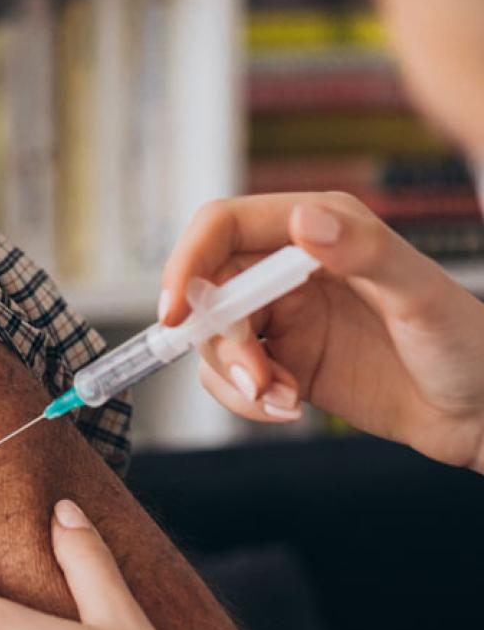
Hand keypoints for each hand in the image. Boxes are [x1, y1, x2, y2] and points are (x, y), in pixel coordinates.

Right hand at [163, 192, 483, 472]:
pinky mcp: (282, 361)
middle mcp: (288, 267)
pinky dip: (246, 398)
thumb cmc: (470, 345)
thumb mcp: (421, 293)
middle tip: (256, 379)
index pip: (223, 227)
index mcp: (315, 228)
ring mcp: (282, 316)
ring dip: (233, 375)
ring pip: (213, 337)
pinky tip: (289, 409)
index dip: (187, 261)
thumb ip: (363, 250)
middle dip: (218, 339)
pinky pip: (231, 376)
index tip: (175, 311)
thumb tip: (301, 219)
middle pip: (208, 289)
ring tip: (282, 401)